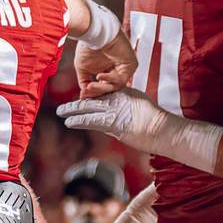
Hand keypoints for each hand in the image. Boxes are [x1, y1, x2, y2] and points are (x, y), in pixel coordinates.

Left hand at [56, 86, 172, 150]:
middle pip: (91, 99)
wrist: (161, 128)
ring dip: (72, 111)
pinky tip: (69, 122)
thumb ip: (127, 108)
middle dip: (76, 104)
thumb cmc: (155, 121)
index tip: (79, 101)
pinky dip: (79, 120)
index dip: (88, 98)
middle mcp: (116, 99)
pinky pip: (91, 120)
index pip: (101, 95)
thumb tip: (118, 118)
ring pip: (87, 108)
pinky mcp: (112, 122)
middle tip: (63, 108)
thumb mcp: (140, 107)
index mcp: (123, 94)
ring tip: (61, 113)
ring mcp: (113, 110)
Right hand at [73, 30, 134, 96]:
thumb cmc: (89, 45)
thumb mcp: (82, 68)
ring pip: (116, 85)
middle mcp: (116, 69)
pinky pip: (122, 79)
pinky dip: (110, 79)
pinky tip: (100, 76)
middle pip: (110, 87)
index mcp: (107, 69)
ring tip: (91, 85)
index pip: (103, 86)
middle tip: (87, 91)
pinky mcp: (131, 65)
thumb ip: (84, 81)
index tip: (83, 95)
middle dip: (97, 91)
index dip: (94, 92)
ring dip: (102, 87)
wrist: (95, 33)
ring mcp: (125, 67)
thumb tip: (84, 94)